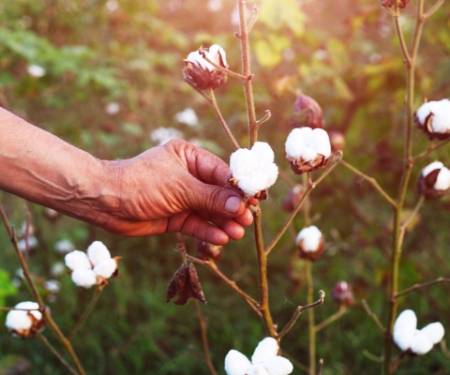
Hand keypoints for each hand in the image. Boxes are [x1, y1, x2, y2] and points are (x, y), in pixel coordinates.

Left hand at [98, 139, 252, 243]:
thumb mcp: (180, 188)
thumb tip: (239, 205)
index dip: (238, 186)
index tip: (255, 199)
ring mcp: (182, 197)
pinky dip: (208, 231)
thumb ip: (211, 197)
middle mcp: (188, 176)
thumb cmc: (142, 184)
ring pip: (209, 211)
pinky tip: (221, 238)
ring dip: (223, 222)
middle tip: (247, 219)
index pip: (221, 171)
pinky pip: (197, 223)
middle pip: (218, 193)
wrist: (106, 203)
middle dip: (232, 207)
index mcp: (189, 157)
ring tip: (237, 233)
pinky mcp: (175, 216)